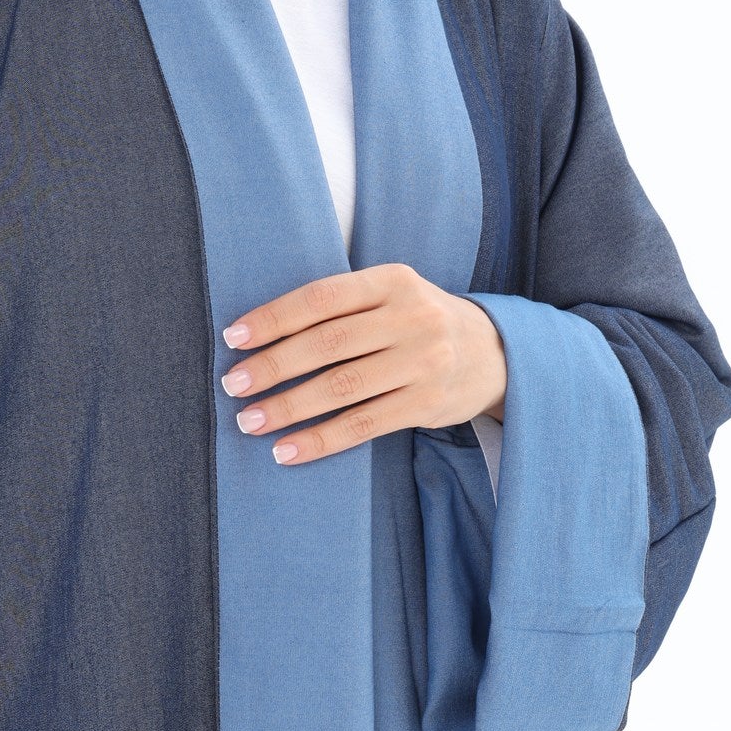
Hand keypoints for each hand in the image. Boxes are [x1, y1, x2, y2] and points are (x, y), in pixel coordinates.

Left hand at [218, 263, 506, 464]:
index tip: (234, 337)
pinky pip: (364, 425)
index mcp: (393, 280)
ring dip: (289, 407)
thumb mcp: (392, 295)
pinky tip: (287, 451)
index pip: (322, 297)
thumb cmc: (420, 322)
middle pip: (328, 343)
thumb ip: (342, 305)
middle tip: (233, 384)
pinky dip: (321, 440)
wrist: (497, 352)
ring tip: (251, 421)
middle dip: (274, 366)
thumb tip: (261, 333)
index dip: (274, 317)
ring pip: (342, 387)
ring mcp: (424, 362)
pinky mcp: (428, 404)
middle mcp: (412, 317)